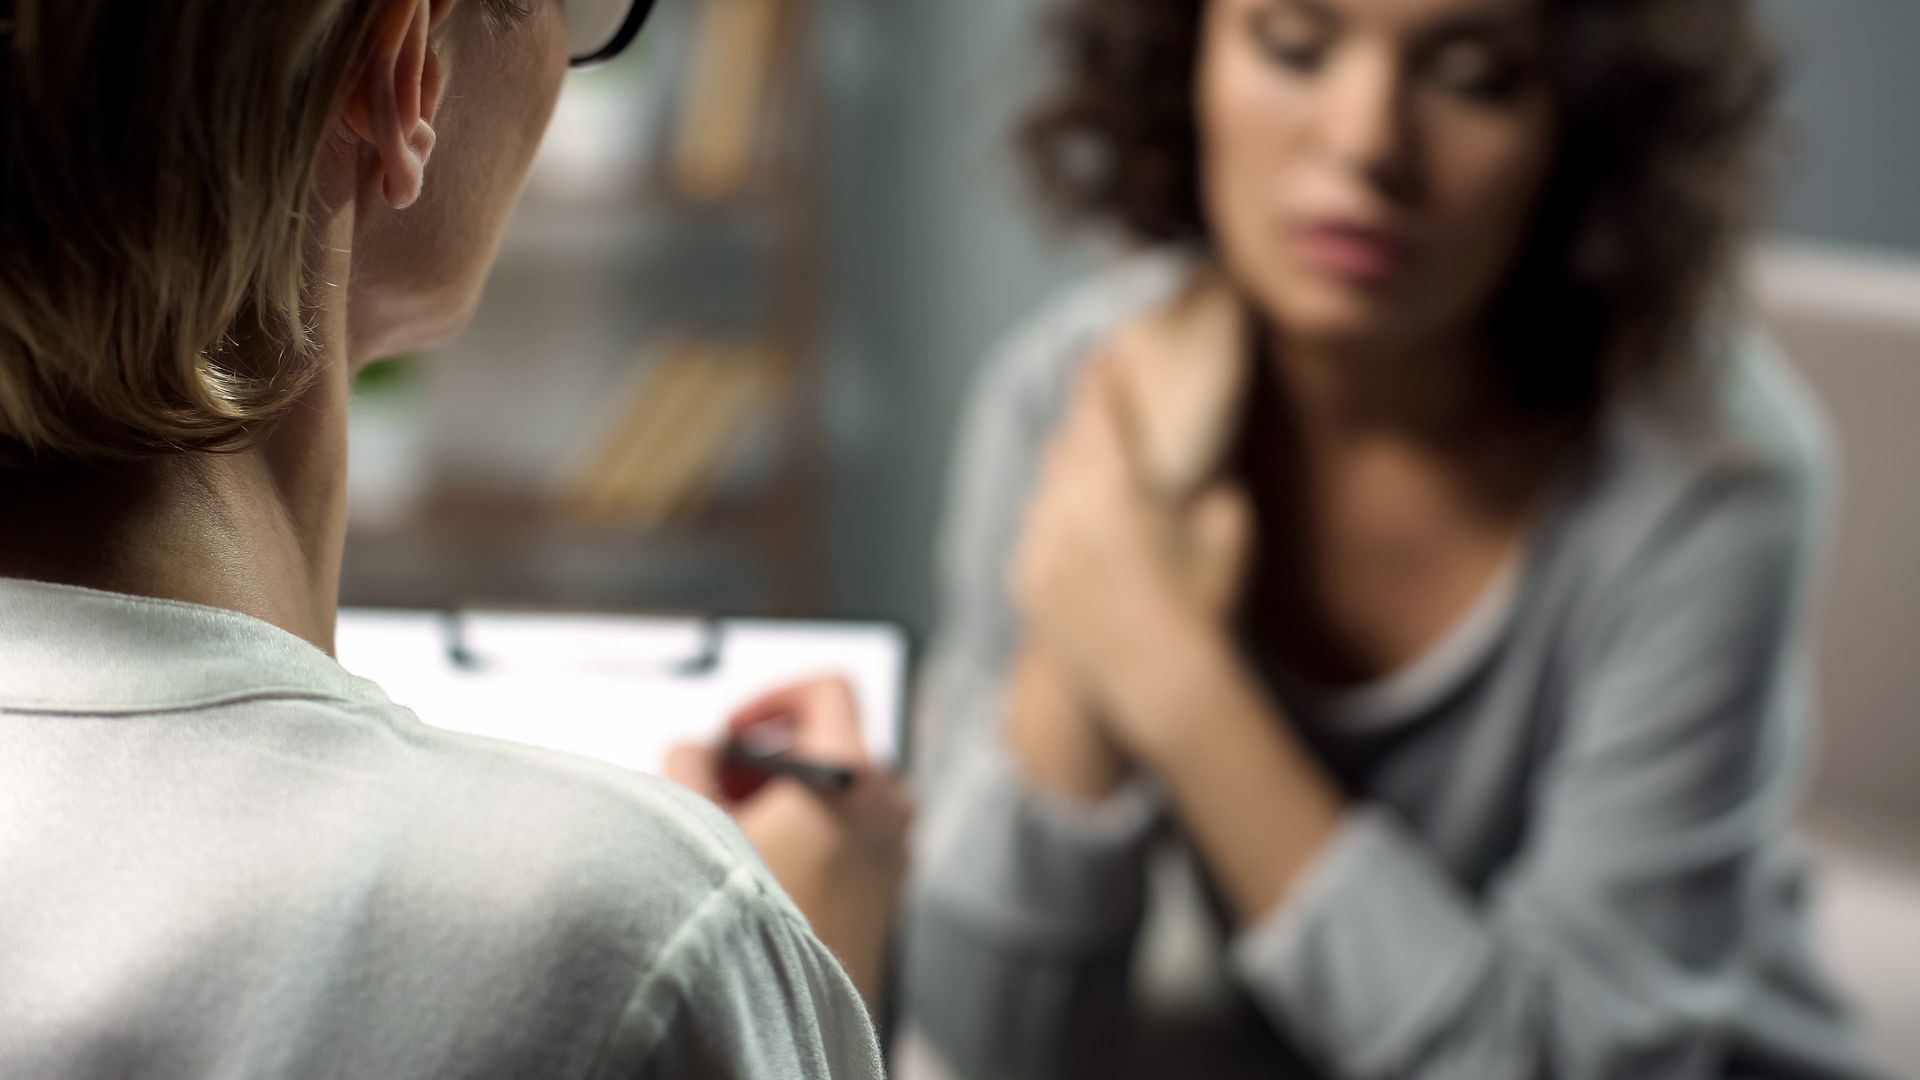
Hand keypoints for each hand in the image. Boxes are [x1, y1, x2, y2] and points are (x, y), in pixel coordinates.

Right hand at [666, 677, 911, 1007]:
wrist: (796, 1008)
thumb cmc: (754, 914)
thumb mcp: (700, 822)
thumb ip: (691, 762)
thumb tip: (695, 747)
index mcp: (851, 773)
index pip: (829, 690)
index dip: (774, 697)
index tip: (735, 731)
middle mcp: (887, 802)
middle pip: (832, 742)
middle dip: (770, 755)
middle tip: (722, 786)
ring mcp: (895, 845)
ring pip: (841, 790)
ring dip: (789, 795)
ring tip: (739, 831)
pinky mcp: (891, 885)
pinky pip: (853, 830)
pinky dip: (813, 827)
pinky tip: (767, 865)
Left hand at [1012, 359, 1254, 748]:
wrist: (1155, 683)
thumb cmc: (1201, 608)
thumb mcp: (1231, 533)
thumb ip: (1217, 491)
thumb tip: (1212, 475)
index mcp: (1113, 485)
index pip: (1101, 412)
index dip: (1103, 379)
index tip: (1105, 355)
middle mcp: (1065, 508)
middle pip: (1067, 445)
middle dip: (1084, 421)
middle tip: (1096, 401)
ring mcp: (1041, 547)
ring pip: (1046, 489)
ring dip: (1067, 470)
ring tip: (1087, 463)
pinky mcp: (1030, 583)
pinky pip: (1036, 534)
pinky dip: (1053, 521)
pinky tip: (1072, 525)